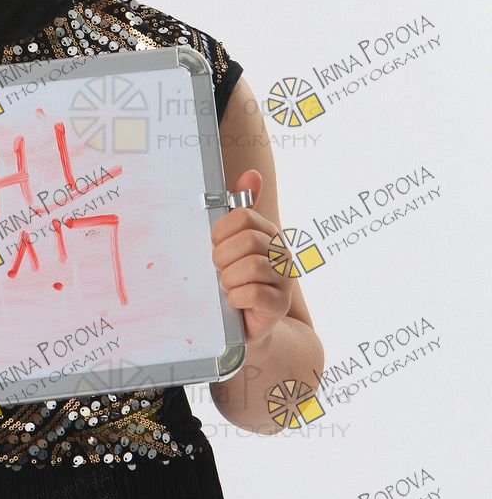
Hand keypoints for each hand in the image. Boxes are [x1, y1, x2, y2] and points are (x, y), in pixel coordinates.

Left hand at [210, 169, 291, 348]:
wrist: (246, 324)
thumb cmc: (235, 279)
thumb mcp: (231, 243)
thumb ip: (238, 208)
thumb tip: (252, 174)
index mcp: (268, 233)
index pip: (243, 217)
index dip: (220, 232)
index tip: (215, 246)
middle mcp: (282, 252)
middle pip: (248, 240)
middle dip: (223, 257)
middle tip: (219, 270)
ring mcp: (284, 279)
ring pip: (251, 267)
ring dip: (229, 279)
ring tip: (227, 286)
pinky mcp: (279, 305)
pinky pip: (254, 294)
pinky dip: (236, 298)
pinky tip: (234, 301)